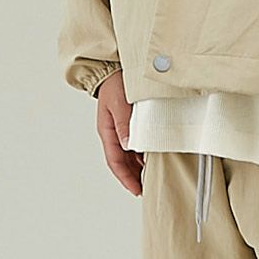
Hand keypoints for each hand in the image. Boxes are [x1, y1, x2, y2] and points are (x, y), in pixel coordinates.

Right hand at [95, 71, 144, 196]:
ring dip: (138, 166)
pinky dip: (141, 153)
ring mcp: (119, 128)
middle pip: (122, 161)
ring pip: (128, 154)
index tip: (136, 190)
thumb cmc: (115, 84)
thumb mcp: (119, 104)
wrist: (113, 68)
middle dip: (133, 176)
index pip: (115, 162)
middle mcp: (113, 133)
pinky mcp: (127, 122)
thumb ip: (124, 123)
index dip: (126, 178)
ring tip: (151, 176)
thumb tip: (128, 145)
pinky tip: (151, 156)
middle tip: (147, 188)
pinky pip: (133, 143)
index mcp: (107, 131)